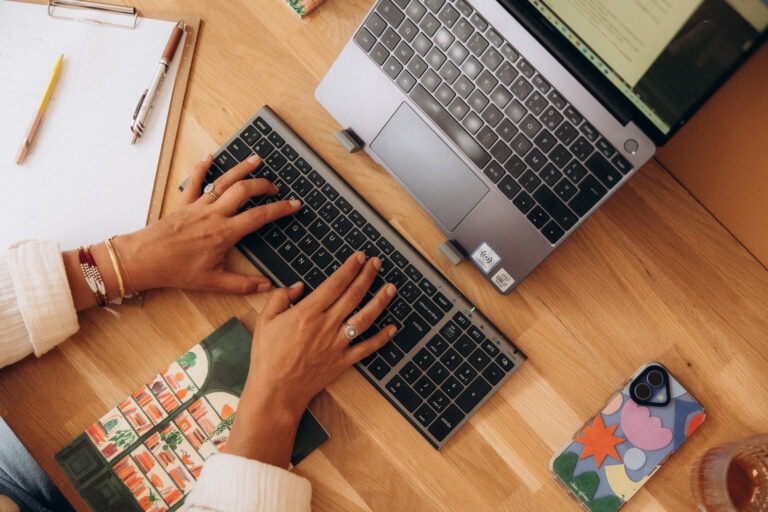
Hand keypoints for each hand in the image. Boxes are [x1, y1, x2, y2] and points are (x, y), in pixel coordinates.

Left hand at [112, 154, 300, 293]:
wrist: (144, 259)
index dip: (280, 209)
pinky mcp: (184, 204)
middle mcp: (214, 214)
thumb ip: (243, 284)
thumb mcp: (213, 282)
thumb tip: (267, 286)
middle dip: (263, 185)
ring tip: (256, 160)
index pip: (260, 216)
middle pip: (244, 191)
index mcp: (225, 233)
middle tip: (275, 187)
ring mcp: (199, 206)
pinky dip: (202, 167)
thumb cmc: (176, 271)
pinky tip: (210, 157)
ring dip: (241, 169)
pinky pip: (195, 182)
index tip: (294, 205)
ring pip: (224, 181)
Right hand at [225, 251, 397, 465]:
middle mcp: (326, 326)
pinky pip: (366, 348)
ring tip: (391, 287)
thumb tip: (298, 286)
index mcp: (307, 313)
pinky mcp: (343, 361)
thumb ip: (280, 298)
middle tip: (377, 263)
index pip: (335, 284)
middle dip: (367, 276)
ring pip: (365, 318)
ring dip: (380, 301)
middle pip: (353, 295)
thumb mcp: (264, 321)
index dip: (350, 268)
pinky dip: (382, 338)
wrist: (275, 391)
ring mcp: (337, 344)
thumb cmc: (266, 357)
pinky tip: (392, 328)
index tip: (359, 257)